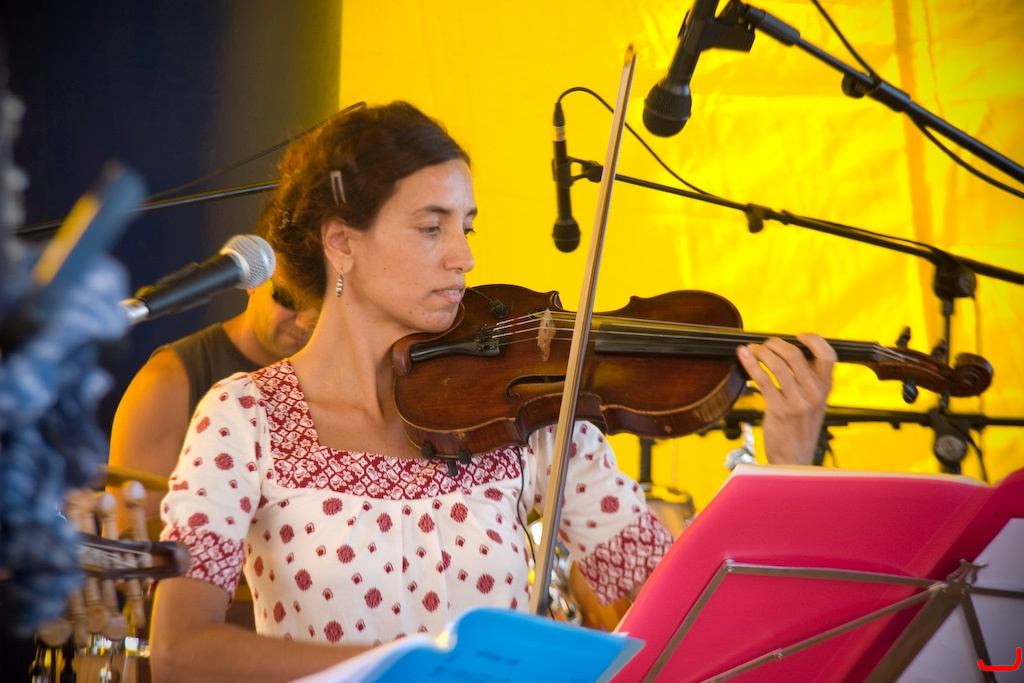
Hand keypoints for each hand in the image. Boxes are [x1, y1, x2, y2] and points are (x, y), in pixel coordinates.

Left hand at [736, 334, 835, 465]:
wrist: (794, 458)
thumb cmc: (800, 428)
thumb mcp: (813, 403)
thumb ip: (808, 380)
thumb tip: (788, 353)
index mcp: (826, 388)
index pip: (828, 355)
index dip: (813, 340)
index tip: (798, 336)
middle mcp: (815, 393)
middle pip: (796, 355)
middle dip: (775, 344)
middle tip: (765, 344)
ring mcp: (798, 402)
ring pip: (778, 365)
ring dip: (761, 352)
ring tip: (752, 350)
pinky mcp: (779, 409)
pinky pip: (763, 379)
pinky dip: (751, 364)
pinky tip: (743, 356)